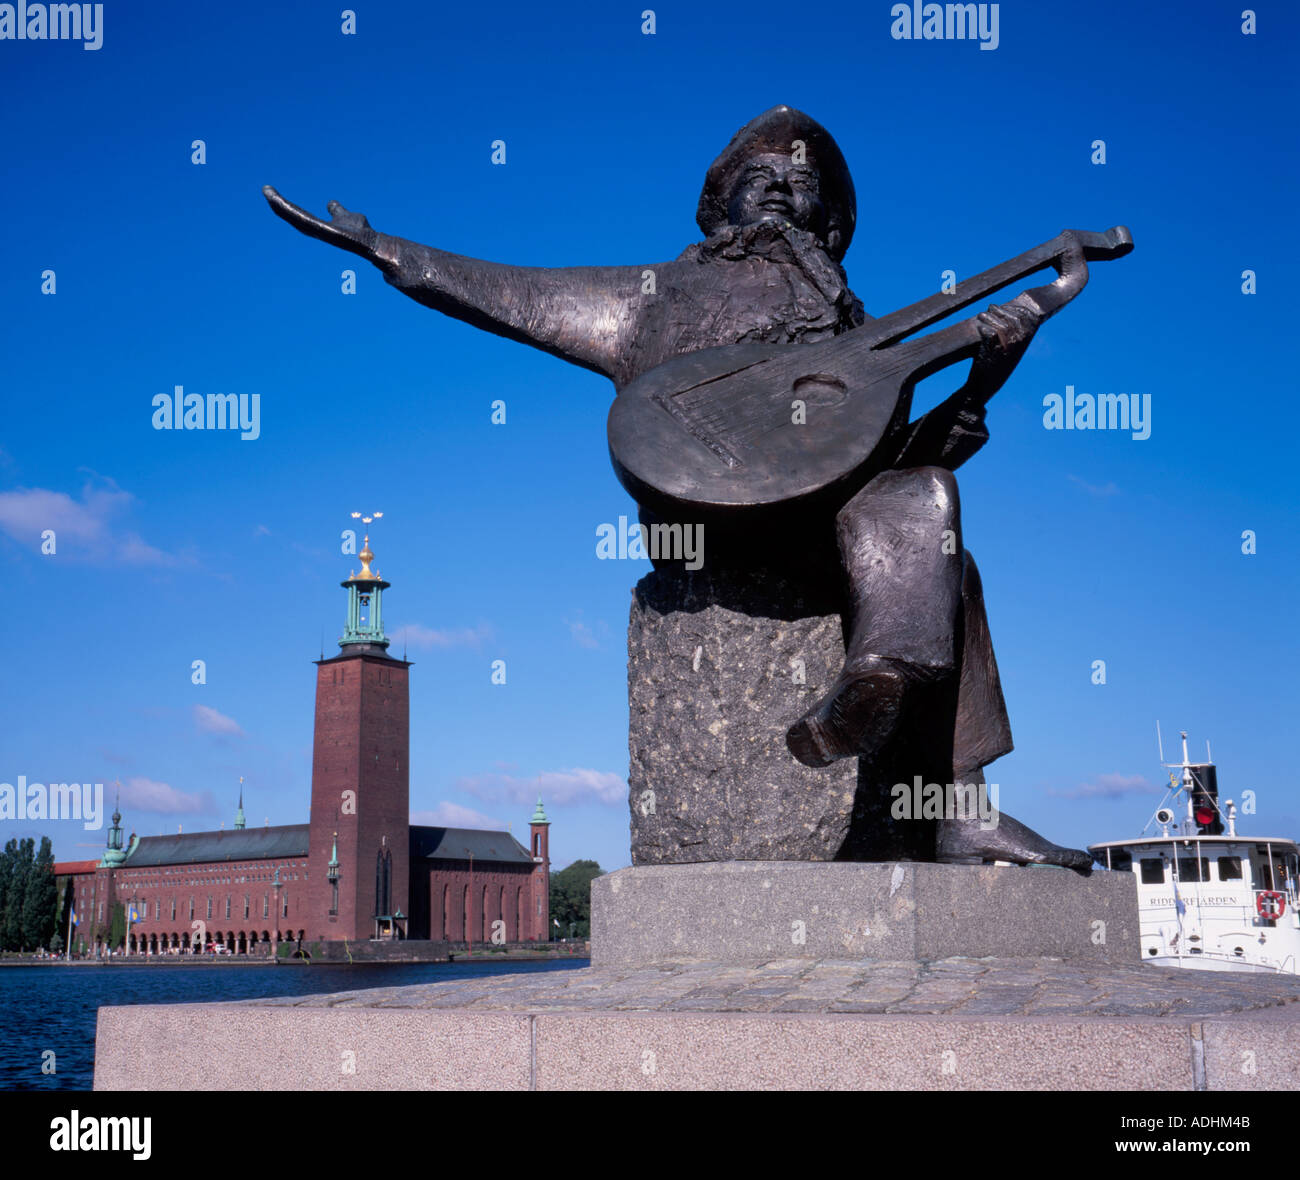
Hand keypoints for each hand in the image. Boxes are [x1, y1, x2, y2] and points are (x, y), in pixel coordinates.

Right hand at [263, 186, 378, 258]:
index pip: (299, 216)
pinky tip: (280, 201)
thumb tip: (331, 204)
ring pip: (296, 218)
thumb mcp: (346, 216)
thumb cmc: (361, 232)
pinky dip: (292, 210)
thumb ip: (337, 211)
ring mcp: (319, 231)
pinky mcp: (323, 231)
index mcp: (319, 227)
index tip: (273, 194)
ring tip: (268, 193)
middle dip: (279, 206)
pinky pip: (304, 219)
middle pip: (294, 217)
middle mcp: (317, 230)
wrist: (373, 243)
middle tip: (266, 191)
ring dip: (281, 206)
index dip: (286, 207)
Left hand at [974, 296, 1041, 365]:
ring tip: (981, 316)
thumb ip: (1012, 332)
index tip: (1007, 306)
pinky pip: (990, 334)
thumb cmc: (996, 364)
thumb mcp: (1009, 348)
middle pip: (1014, 319)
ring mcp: (1008, 347)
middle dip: (1001, 311)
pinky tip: (980, 328)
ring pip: (1002, 325)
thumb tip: (1007, 311)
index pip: (1027, 317)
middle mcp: (1020, 343)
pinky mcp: (995, 351)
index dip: (1017, 309)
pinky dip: (984, 329)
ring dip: (990, 317)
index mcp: (1026, 340)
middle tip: (991, 308)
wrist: (985, 386)